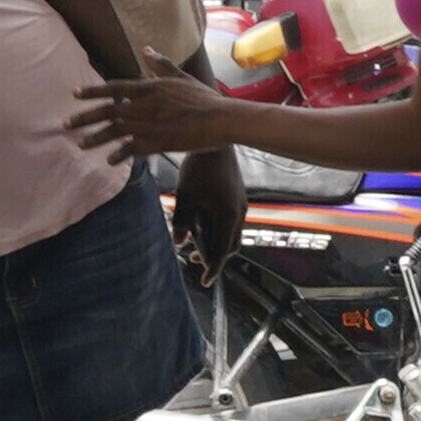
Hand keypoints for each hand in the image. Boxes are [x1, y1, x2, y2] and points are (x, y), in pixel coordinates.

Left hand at [75, 72, 237, 161]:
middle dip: (84, 118)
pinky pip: (131, 150)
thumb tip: (146, 49)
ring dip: (95, 138)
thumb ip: (160, 65)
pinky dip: (119, 155)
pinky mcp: (156, 143)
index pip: (113, 88)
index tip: (75, 94)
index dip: (92, 92)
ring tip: (81, 144)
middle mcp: (143, 106)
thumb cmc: (203, 98)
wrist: (220, 120)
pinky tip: (109, 161)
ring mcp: (148, 126)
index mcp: (148, 88)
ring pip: (114, 132)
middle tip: (66, 125)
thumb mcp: (180, 77)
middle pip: (107, 112)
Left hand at [174, 143, 247, 278]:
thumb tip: (178, 242)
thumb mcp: (185, 194)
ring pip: (233, 234)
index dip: (213, 268)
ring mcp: (242, 205)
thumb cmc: (198, 167)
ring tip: (196, 242)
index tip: (205, 281)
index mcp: (227, 215)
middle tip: (195, 260)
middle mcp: (239, 213)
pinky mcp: (239, 197)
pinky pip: (233, 221)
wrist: (216, 139)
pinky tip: (204, 222)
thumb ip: (182, 220)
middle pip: (231, 246)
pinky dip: (220, 229)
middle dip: (215, 257)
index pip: (222, 251)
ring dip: (217, 242)